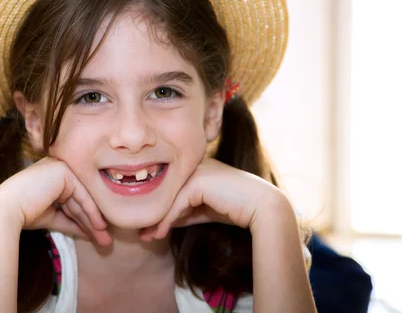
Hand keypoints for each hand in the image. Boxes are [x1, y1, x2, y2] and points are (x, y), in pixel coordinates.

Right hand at [0, 157, 111, 245]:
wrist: (5, 210)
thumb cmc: (23, 214)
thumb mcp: (52, 217)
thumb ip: (71, 221)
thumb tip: (90, 233)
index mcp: (52, 175)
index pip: (73, 198)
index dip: (85, 219)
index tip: (97, 236)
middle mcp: (58, 167)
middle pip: (80, 199)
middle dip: (92, 222)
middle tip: (105, 240)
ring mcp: (61, 166)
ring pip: (83, 198)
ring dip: (94, 221)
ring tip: (104, 239)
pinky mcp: (64, 171)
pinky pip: (82, 195)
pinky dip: (91, 213)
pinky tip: (99, 228)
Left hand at [140, 158, 280, 240]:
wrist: (260, 207)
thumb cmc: (234, 208)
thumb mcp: (202, 210)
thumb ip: (183, 212)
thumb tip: (160, 224)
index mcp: (195, 165)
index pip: (171, 187)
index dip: (159, 208)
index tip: (147, 226)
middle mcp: (193, 164)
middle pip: (166, 191)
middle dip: (153, 213)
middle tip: (141, 233)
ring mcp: (195, 170)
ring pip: (168, 198)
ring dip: (156, 220)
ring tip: (146, 237)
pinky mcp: (197, 182)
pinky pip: (176, 205)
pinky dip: (166, 221)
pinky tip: (158, 234)